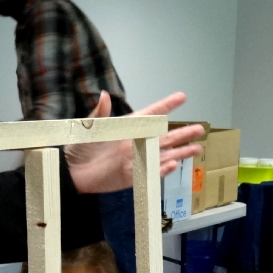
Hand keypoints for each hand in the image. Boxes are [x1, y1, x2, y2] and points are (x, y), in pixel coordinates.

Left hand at [64, 91, 203, 193]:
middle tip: (200, 129)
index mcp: (127, 128)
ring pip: (163, 155)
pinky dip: (163, 169)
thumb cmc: (79, 147)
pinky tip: (175, 163)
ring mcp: (136, 161)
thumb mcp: (89, 128)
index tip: (182, 97)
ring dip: (180, 152)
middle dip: (182, 133)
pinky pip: (152, 173)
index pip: (151, 114)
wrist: (72, 173)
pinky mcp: (133, 177)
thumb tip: (105, 95)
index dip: (166, 106)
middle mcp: (136, 143)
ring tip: (197, 149)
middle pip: (164, 137)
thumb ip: (99, 113)